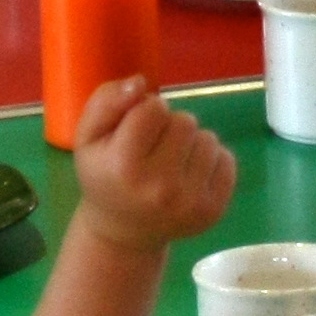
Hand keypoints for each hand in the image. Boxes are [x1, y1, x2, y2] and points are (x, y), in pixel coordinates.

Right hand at [66, 77, 235, 251]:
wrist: (123, 232)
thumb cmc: (103, 175)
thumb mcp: (88, 136)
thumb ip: (106, 101)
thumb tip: (141, 83)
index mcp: (124, 166)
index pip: (153, 108)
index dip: (145, 111)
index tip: (135, 131)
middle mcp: (160, 187)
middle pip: (185, 121)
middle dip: (170, 126)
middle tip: (152, 149)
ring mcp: (191, 201)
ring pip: (208, 138)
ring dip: (191, 142)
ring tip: (170, 162)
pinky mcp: (213, 209)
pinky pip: (226, 159)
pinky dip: (210, 160)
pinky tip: (188, 175)